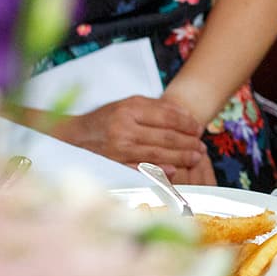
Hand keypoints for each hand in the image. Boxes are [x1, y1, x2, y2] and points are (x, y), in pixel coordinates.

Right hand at [49, 95, 204, 175]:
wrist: (75, 136)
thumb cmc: (106, 119)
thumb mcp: (127, 104)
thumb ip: (155, 108)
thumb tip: (185, 115)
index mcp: (129, 110)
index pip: (167, 116)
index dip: (187, 123)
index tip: (198, 128)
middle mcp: (124, 129)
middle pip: (166, 137)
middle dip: (188, 142)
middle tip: (202, 146)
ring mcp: (119, 149)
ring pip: (158, 154)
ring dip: (181, 157)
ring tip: (195, 157)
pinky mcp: (115, 165)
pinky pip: (142, 170)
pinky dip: (160, 171)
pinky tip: (175, 171)